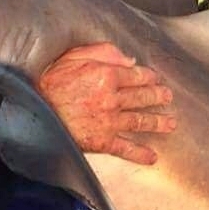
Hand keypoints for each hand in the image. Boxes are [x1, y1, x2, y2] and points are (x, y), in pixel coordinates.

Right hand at [38, 42, 175, 164]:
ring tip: (171, 123)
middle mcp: (113, 98)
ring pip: (140, 121)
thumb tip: (128, 59)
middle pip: (142, 97)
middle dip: (158, 96)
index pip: (136, 75)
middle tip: (167, 96)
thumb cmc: (52, 80)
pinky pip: (126, 149)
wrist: (37, 109)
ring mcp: (110, 121)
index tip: (155, 77)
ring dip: (158, 122)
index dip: (148, 76)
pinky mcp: (103, 141)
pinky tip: (152, 157)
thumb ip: (103, 52)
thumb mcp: (74, 55)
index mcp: (107, 75)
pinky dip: (140, 154)